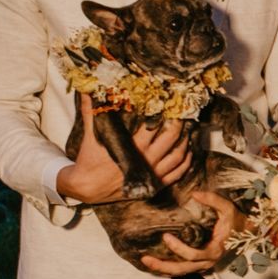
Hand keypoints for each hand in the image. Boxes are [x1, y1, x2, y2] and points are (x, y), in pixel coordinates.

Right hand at [55, 95, 192, 203]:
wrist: (87, 188)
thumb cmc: (90, 160)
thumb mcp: (91, 136)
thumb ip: (92, 112)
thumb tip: (87, 90)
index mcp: (133, 147)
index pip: (154, 126)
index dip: (163, 112)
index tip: (169, 101)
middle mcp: (146, 161)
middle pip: (170, 138)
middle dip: (178, 124)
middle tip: (183, 112)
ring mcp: (152, 174)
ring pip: (178, 156)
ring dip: (186, 142)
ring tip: (190, 129)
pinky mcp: (155, 185)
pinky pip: (177, 174)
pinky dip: (186, 163)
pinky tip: (189, 152)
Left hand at [139, 190, 242, 276]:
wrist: (246, 233)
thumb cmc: (236, 220)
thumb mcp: (228, 208)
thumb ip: (213, 200)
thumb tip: (195, 194)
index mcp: (215, 250)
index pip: (193, 255)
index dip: (178, 248)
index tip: (166, 237)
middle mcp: (208, 261)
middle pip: (183, 269)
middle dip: (163, 266)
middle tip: (146, 259)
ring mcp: (204, 265)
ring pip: (181, 272)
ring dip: (163, 269)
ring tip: (146, 261)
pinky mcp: (200, 264)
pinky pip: (183, 269)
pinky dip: (169, 268)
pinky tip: (157, 262)